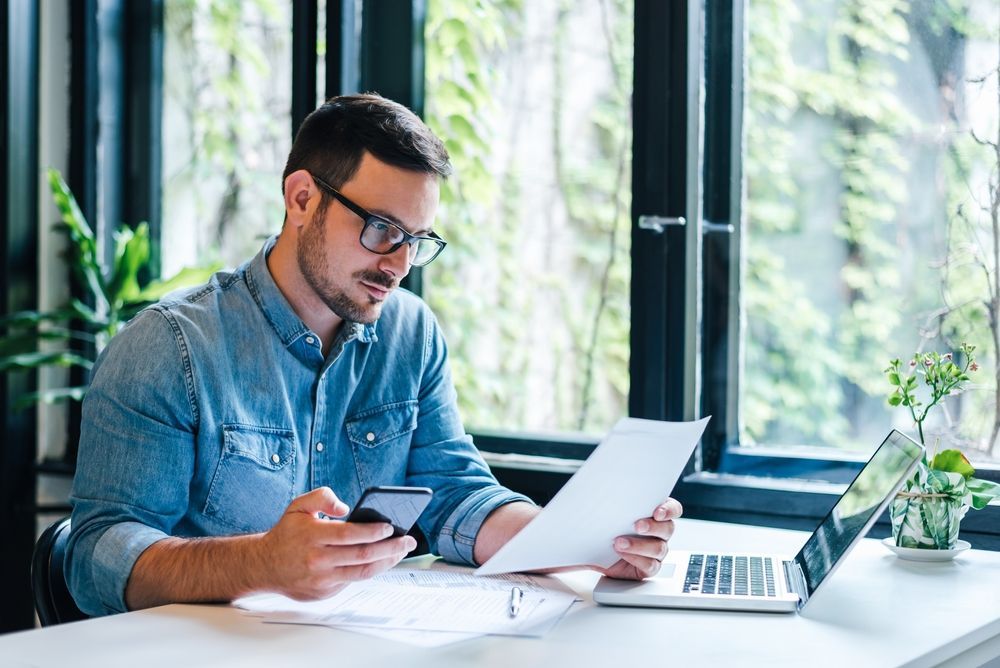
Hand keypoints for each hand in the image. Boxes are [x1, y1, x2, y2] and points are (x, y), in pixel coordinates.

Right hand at [258, 487, 416, 599]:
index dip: (373, 531)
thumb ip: (322, 496)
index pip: (350, 535)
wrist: (264, 566)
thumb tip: (345, 507)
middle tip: (408, 540)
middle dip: (391, 548)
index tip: (391, 526)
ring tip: (401, 551)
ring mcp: (322, 579)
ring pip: (362, 573)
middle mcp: (318, 560)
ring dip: (387, 562)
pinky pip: (352, 581)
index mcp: (312, 536)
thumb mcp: (298, 505)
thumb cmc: (286, 533)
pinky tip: (382, 560)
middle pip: (362, 555)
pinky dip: (370, 570)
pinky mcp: (324, 592)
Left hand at [600, 498, 681, 579]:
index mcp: (655, 514)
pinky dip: (635, 559)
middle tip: (637, 526)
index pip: (673, 509)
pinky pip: (650, 565)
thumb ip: (619, 504)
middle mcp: (660, 533)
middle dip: (653, 526)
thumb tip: (610, 496)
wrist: (598, 550)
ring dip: (639, 545)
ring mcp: (656, 551)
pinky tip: (621, 553)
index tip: (657, 512)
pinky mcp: (649, 567)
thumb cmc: (608, 528)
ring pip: (659, 548)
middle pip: (668, 528)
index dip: (669, 510)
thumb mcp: (612, 512)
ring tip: (620, 542)